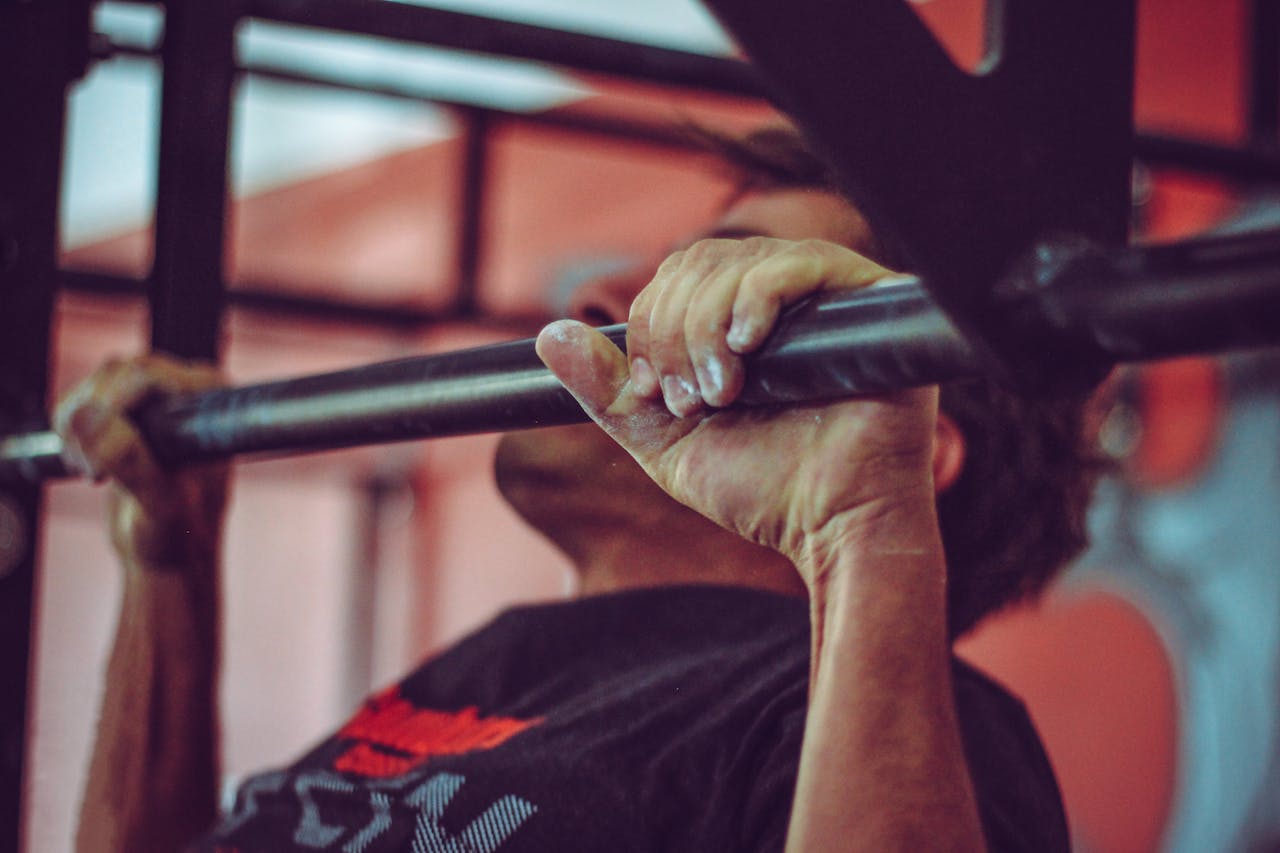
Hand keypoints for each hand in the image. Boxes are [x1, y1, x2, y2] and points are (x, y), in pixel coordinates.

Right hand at [54, 353, 228, 571]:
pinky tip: (88, 464)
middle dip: (95, 421)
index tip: (102, 464)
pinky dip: (70, 429)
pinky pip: (83, 398)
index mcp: (213, 404)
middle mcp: (191, 391)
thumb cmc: (178, 533)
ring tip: (96, 474)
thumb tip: (86, 417)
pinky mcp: (130, 409)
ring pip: (96, 383)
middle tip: (96, 475)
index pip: (149, 375)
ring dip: (78, 428)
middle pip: (117, 373)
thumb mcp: (159, 503)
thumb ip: (129, 460)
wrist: (166, 553)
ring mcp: (159, 396)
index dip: (114, 409)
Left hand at [536, 237, 939, 578]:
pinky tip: (746, 344)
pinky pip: (803, 262)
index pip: (675, 280)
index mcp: (737, 327)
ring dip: (707, 325)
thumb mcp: (666, 441)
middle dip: (673, 329)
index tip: (654, 392)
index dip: (649, 325)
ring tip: (722, 392)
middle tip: (690, 399)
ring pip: (739, 261)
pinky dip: (758, 297)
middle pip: (701, 263)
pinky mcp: (869, 302)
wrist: (833, 526)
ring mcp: (826, 298)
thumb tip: (550, 337)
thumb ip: (611, 393)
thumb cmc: (762, 488)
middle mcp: (782, 303)